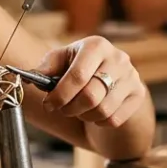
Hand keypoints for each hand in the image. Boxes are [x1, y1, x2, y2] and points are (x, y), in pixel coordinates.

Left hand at [32, 36, 147, 126]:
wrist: (111, 80)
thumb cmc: (80, 69)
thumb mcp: (61, 62)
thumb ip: (45, 69)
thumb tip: (28, 78)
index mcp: (96, 45)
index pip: (78, 75)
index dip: (60, 94)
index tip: (49, 104)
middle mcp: (118, 58)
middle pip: (91, 96)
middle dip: (70, 108)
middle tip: (61, 110)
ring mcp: (132, 76)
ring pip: (103, 110)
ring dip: (84, 116)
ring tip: (78, 110)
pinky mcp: (138, 94)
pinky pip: (115, 119)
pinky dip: (99, 122)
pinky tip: (94, 114)